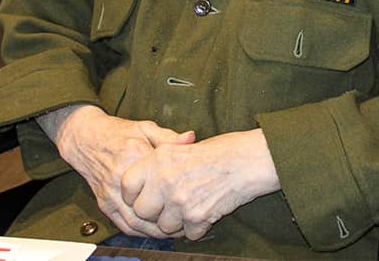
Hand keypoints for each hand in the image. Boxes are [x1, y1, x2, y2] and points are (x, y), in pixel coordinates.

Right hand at [44, 105, 195, 236]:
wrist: (85, 139)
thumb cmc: (117, 132)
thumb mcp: (145, 128)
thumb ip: (169, 137)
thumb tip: (191, 138)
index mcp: (135, 155)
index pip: (162, 179)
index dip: (179, 191)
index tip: (193, 196)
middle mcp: (121, 177)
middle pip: (149, 207)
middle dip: (169, 218)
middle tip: (186, 220)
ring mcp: (111, 193)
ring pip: (136, 221)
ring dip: (155, 230)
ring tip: (173, 229)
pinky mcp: (104, 203)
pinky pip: (122, 224)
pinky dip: (139, 231)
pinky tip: (153, 229)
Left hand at [119, 129, 280, 239]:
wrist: (251, 160)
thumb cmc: (224, 150)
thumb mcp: (186, 145)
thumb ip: (164, 160)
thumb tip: (148, 174)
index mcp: (159, 159)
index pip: (127, 184)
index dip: (132, 194)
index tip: (142, 196)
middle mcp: (165, 180)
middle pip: (142, 211)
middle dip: (155, 211)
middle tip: (171, 204)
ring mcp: (180, 201)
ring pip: (164, 226)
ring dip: (177, 221)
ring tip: (193, 205)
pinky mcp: (197, 217)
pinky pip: (188, 234)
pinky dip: (197, 227)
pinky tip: (207, 210)